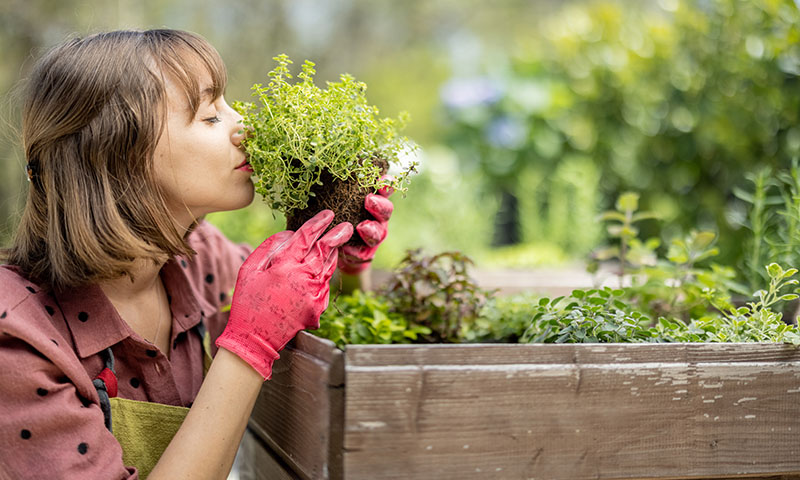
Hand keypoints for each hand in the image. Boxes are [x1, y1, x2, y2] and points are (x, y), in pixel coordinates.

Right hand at [216, 210, 352, 378]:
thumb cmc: (247, 302)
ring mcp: (314, 293)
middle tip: (347, 225)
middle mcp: (304, 277)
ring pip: (329, 266)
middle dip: (338, 234)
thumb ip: (268, 247)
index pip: (307, 236)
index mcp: (285, 265)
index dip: (318, 223)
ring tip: (337, 243)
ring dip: (334, 253)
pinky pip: (325, 284)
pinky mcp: (318, 307)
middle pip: (326, 249)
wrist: (255, 339)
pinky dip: (325, 274)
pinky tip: (323, 269)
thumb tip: (288, 234)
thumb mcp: (249, 270)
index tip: (328, 214)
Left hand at [338, 177, 394, 274]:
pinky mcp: (364, 253)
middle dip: (379, 205)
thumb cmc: (337, 215)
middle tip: (368, 200)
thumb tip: (327, 167)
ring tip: (362, 227)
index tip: (383, 180)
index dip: (387, 184)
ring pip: (378, 233)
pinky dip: (355, 251)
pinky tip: (348, 249)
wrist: (333, 245)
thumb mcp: (338, 198)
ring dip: (371, 230)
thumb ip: (340, 188)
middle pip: (386, 210)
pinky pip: (362, 253)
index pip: (385, 189)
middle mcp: (378, 217)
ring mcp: (373, 236)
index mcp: (374, 200)